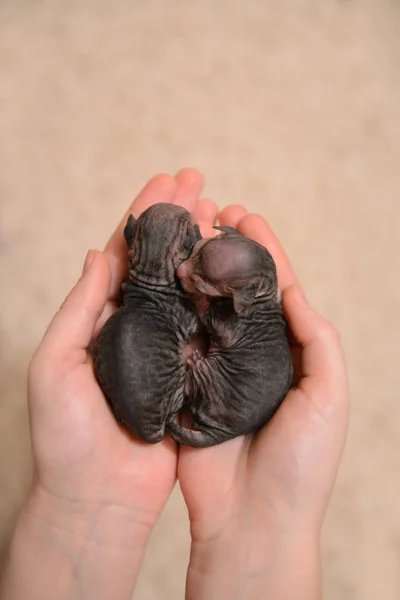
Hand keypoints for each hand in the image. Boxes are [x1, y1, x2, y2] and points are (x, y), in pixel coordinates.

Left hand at [0, 168, 216, 599]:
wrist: (98, 496)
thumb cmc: (66, 436)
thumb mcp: (57, 364)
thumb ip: (80, 309)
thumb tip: (99, 253)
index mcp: (99, 318)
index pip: (124, 255)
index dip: (144, 216)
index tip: (167, 182)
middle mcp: (134, 326)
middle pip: (160, 261)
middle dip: (178, 219)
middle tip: (201, 183)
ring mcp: (164, 347)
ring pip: (187, 287)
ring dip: (202, 249)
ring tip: (222, 214)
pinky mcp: (189, 373)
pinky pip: (206, 327)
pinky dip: (219, 297)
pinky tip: (235, 274)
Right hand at [177, 206, 349, 599]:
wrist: (255, 518)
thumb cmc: (303, 462)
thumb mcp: (329, 395)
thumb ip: (316, 339)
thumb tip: (293, 289)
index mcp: (289, 350)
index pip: (276, 287)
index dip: (263, 250)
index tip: (244, 217)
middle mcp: (251, 352)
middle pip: (237, 289)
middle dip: (225, 250)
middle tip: (209, 215)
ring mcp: (215, 365)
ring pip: (205, 306)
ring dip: (196, 270)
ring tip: (184, 236)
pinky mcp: (186, 383)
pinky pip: (178, 338)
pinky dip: (172, 308)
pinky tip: (163, 281)